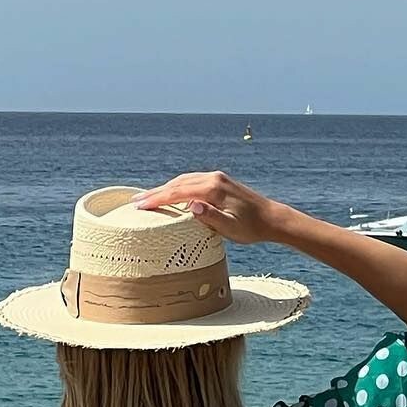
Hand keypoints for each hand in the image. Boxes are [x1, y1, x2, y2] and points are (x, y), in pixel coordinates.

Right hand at [133, 173, 285, 245]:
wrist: (271, 218)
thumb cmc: (251, 229)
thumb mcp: (231, 228)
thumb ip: (211, 216)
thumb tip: (191, 205)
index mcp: (212, 189)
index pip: (177, 192)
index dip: (157, 199)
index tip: (139, 205)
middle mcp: (212, 178)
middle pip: (177, 183)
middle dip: (155, 192)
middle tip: (135, 201)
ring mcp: (216, 177)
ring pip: (183, 179)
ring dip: (164, 187)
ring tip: (148, 197)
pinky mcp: (219, 181)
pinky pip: (192, 180)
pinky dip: (178, 186)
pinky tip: (172, 193)